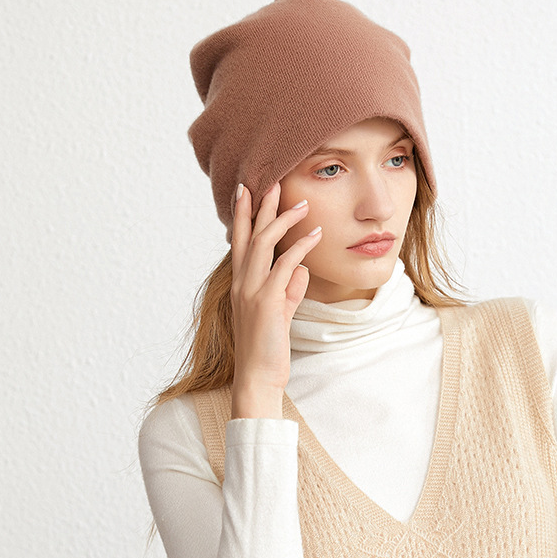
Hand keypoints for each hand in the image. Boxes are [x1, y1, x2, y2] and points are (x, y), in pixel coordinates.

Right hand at [230, 180, 321, 393]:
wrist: (257, 377)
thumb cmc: (268, 348)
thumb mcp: (280, 313)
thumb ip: (289, 290)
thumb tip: (301, 270)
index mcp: (240, 284)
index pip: (240, 242)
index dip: (243, 215)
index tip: (247, 191)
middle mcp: (241, 283)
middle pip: (249, 235)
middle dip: (260, 206)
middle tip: (271, 181)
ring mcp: (252, 291)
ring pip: (265, 244)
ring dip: (284, 220)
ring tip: (301, 203)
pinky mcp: (267, 301)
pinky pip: (286, 265)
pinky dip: (302, 247)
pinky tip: (316, 235)